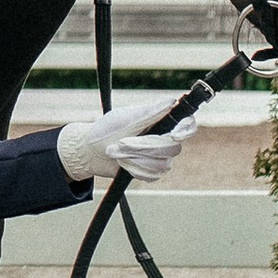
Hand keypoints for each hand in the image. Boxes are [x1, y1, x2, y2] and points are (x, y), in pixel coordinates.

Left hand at [56, 103, 201, 187]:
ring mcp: (160, 156)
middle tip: (121, 143)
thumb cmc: (106, 131)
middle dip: (144, 148)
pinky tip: (123, 164)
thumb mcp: (124, 119)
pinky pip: (153, 175)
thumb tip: (172, 101)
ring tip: (117, 153)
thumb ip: (149, 113)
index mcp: (160, 120)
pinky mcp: (151, 171)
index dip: (186, 129)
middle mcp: (164, 138)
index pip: (186, 124)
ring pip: (162, 164)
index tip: (174, 135)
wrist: (90, 153)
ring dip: (135, 160)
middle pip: (172, 148)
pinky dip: (135, 170)